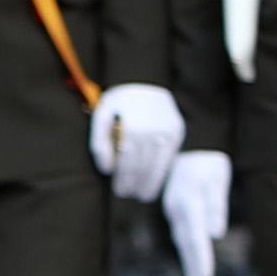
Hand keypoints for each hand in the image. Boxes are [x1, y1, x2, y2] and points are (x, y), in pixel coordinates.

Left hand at [88, 80, 185, 200]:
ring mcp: (167, 133)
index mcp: (132, 129)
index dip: (123, 180)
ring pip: (158, 167)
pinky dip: (162, 173)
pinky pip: (169, 159)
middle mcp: (152, 132)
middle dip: (134, 185)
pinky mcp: (176, 132)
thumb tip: (106, 169)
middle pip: (142, 168)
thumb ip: (100, 142)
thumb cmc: (119, 99)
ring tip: (142, 196)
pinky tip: (155, 182)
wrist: (144, 80)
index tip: (119, 191)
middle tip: (128, 195)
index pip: (127, 163)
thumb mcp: (102, 114)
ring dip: (150, 185)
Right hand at [158, 148, 234, 275]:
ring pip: (183, 240)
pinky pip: (183, 233)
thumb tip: (215, 233)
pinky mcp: (177, 209)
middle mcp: (178, 209)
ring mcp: (174, 209)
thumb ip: (216, 204)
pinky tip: (194, 263)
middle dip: (194, 266)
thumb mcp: (216, 178)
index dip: (200, 258)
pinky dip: (189, 249)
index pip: (195, 235)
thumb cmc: (208, 161)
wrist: (190, 144)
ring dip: (190, 262)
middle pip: (187, 242)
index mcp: (188, 202)